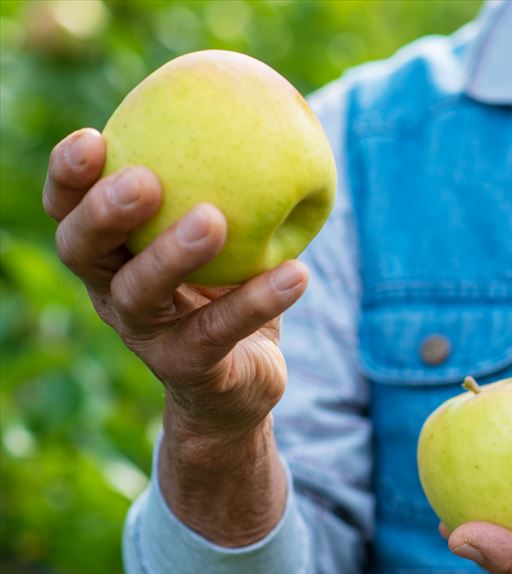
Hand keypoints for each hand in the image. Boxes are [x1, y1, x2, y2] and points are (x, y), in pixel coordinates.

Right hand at [44, 128, 306, 542]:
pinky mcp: (191, 370)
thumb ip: (218, 185)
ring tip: (215, 218)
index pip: (69, 210)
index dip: (69, 177)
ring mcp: (147, 337)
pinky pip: (221, 331)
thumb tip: (262, 104)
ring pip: (142, 294)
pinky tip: (297, 272)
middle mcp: (113, 294)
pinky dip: (258, 300)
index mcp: (109, 256)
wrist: (240, 386)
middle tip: (143, 179)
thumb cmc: (225, 291)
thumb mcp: (220, 238)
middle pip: (83, 251)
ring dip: (174, 253)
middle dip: (105, 212)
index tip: (93, 137)